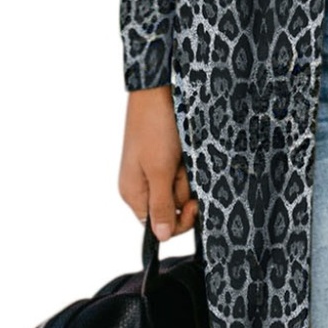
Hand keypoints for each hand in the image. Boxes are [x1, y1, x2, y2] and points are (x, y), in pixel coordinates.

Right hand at [119, 85, 198, 240]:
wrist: (159, 89)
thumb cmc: (154, 127)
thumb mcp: (159, 169)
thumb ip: (160, 205)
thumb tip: (162, 238)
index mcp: (133, 193)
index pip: (159, 225)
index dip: (179, 219)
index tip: (193, 204)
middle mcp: (143, 185)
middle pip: (174, 206)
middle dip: (184, 189)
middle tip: (181, 168)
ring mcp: (157, 170)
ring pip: (183, 188)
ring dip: (189, 173)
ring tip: (182, 152)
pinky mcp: (169, 157)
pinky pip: (186, 171)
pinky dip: (190, 163)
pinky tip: (186, 149)